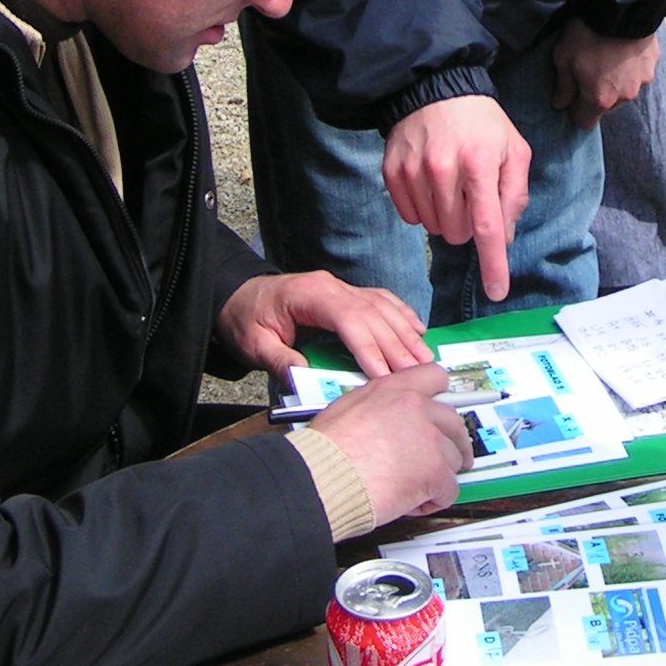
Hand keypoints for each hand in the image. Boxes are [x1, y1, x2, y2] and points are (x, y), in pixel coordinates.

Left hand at [217, 271, 433, 378]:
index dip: (368, 346)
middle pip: (372, 314)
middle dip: (396, 344)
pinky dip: (401, 313)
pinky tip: (417, 328)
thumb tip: (305, 378)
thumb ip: (278, 360)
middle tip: (418, 371)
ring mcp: (340, 287)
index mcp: (308, 295)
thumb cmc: (246, 319)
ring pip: (382, 306)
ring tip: (425, 356)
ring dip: (405, 332)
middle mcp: (330, 286)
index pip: (347, 318)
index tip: (384, 374)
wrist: (240, 296)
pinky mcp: (345, 293)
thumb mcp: (252, 344)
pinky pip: (380, 299)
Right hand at [309, 364, 471, 525]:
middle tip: (444, 460)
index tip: (440, 415)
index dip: (442, 398)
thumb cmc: (326, 451)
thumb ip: (380, 405)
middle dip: (452, 444)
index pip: (435, 377)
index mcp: (396, 390)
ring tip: (412, 488)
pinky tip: (412, 503)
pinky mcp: (435, 471)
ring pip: (454, 459)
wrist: (322, 477)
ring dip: (439, 475)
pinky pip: (450, 489)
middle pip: (455, 423)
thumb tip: (387, 417)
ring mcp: (430, 439)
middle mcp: (417, 408)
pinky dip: (434, 500)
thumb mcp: (349, 406)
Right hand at [382, 96, 530, 303]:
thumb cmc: (481, 124)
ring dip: (445, 218)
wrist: (435, 90)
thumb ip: (514, 195)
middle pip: (458, 232)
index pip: (487, 226)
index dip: (492, 263)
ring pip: (433, 228)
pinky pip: (410, 217)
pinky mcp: (392, 172)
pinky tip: (429, 185)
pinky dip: (423, 210)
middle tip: (471, 196)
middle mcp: (444, 168)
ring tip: (450, 185)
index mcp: (480, 163)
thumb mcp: (513, 150)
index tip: (496, 291)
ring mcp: (414, 170)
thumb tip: (505, 238)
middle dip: (469, 225)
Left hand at [549, 19, 658, 130]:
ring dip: (616, 80)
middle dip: (597, 94)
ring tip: (607, 57)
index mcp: (600, 99)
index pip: (585, 122)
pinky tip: (621, 49)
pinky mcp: (652, 64)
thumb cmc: (588, 33)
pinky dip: (630, 66)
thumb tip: (560, 104)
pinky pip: (638, 73)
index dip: (576, 111)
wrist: (620, 7)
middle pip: (606, 106)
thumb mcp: (564, 58)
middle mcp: (624, 96)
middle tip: (589, 70)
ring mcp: (641, 80)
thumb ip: (563, 86)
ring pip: (624, 90)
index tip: (572, 97)